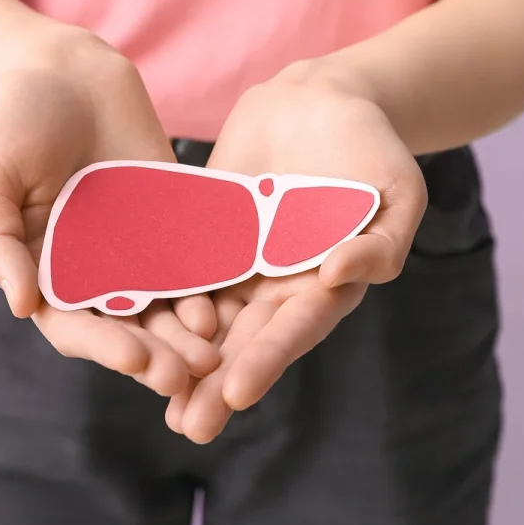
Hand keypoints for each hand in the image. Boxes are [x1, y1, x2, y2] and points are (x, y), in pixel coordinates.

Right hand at [0, 30, 218, 395]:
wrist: (64, 69)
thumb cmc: (12, 118)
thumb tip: (20, 307)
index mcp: (42, 271)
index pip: (72, 326)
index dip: (103, 346)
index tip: (134, 360)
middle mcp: (90, 272)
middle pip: (125, 328)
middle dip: (154, 355)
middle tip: (185, 376)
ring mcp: (133, 251)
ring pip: (163, 307)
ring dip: (185, 337)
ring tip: (212, 357)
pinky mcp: (170, 224)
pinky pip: (191, 264)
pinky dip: (206, 289)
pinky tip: (223, 306)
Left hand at [166, 64, 428, 441]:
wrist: (320, 99)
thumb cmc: (372, 146)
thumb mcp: (398, 192)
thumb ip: (383, 242)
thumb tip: (343, 274)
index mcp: (325, 285)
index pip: (295, 330)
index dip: (267, 361)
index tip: (237, 393)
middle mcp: (278, 285)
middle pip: (245, 341)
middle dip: (216, 384)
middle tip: (188, 424)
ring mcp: (239, 263)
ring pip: (206, 318)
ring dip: (182, 358)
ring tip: (155, 394)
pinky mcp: (206, 235)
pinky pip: (179, 267)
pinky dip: (156, 297)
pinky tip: (125, 324)